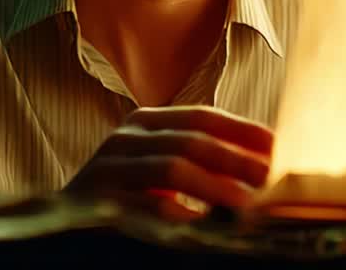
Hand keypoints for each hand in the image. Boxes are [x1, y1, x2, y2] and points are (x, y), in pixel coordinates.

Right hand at [65, 106, 272, 219]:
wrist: (66, 223)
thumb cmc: (126, 195)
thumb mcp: (162, 168)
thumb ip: (201, 160)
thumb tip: (263, 164)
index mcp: (146, 123)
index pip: (203, 117)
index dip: (243, 130)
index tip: (279, 145)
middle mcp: (125, 138)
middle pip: (191, 141)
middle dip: (236, 159)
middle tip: (271, 177)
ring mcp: (107, 168)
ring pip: (171, 169)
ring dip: (214, 186)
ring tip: (247, 203)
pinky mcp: (96, 202)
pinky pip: (144, 207)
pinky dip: (178, 216)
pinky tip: (204, 227)